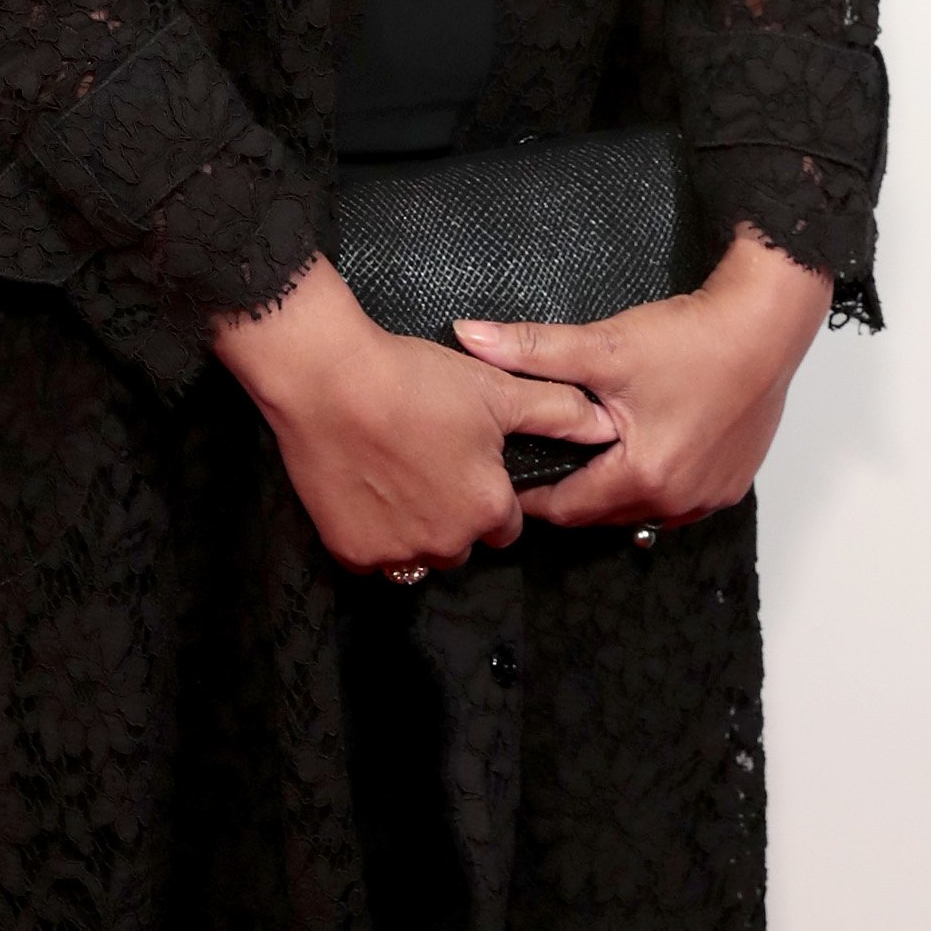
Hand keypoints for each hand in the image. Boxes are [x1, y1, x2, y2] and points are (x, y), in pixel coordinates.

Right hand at [213, 259, 612, 573]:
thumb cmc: (414, 381)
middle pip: (461, 542)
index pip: (506, 523)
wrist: (325, 377)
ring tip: (392, 470)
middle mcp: (448, 545)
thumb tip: (605, 425)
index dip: (488, 490)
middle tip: (425, 459)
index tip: (464, 458)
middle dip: (451, 512)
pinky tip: (361, 485)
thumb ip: (556, 412)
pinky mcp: (350, 551)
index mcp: (489, 510)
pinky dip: (369, 528)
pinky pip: (371, 553)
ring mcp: (396, 553)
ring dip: (413, 525)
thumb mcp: (495, 389)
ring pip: (417, 552)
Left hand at [454, 225, 831, 530]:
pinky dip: (648, 481)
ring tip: (579, 452)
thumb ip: (531, 349)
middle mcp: (680, 501)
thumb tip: (468, 337)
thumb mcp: (602, 346)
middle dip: (567, 492)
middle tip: (535, 459)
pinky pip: (675, 497)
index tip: (503, 472)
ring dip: (608, 489)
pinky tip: (633, 448)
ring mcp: (711, 495)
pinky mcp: (731, 482)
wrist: (765, 326)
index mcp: (644, 478)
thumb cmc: (691, 340)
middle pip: (602, 513)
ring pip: (639, 508)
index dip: (530, 493)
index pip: (567, 509)